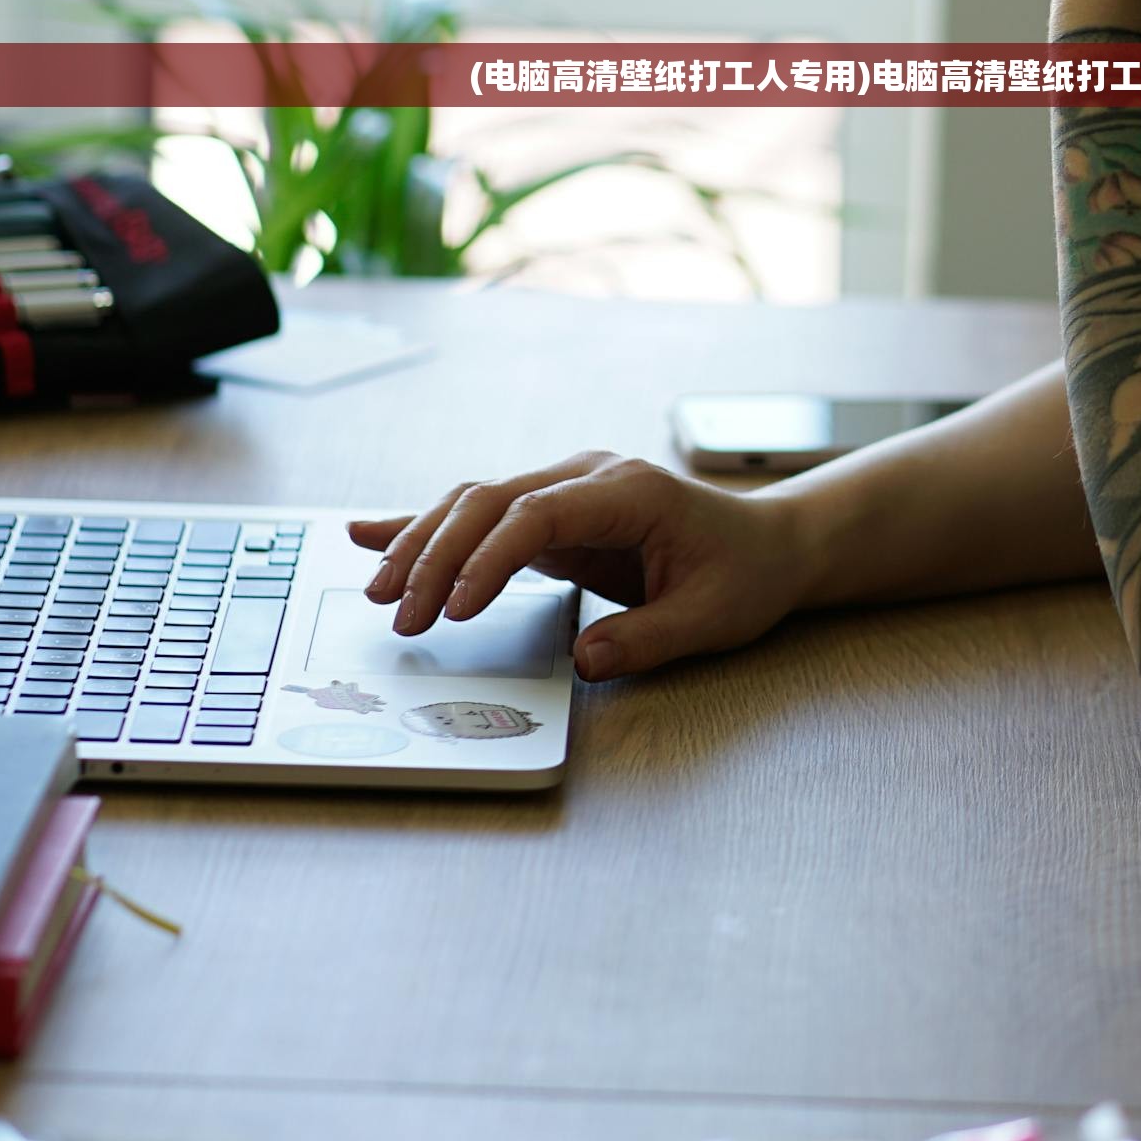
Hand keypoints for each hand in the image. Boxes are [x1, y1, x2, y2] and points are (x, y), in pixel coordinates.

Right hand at [348, 452, 809, 679]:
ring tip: (380, 592)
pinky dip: (427, 526)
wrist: (769, 546)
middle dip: (437, 556)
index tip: (458, 611)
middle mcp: (588, 477)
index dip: (489, 558)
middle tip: (400, 615)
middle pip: (490, 502)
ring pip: (474, 503)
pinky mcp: (553, 514)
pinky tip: (371, 533)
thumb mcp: (710, 618)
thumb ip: (647, 639)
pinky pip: (481, 517)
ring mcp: (566, 489)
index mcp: (628, 491)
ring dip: (423, 544)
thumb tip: (585, 662)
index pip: (537, 513)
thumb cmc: (744, 576)